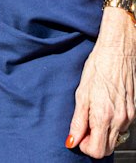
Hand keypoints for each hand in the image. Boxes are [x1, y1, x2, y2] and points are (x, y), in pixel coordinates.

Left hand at [66, 11, 135, 157]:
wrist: (117, 51)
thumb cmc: (98, 67)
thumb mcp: (81, 93)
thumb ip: (78, 120)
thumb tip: (72, 140)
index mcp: (104, 116)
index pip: (97, 151)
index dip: (85, 146)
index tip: (79, 135)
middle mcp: (120, 120)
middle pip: (107, 148)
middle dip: (94, 142)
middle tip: (85, 126)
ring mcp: (129, 117)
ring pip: (116, 139)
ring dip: (103, 133)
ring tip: (95, 112)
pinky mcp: (133, 111)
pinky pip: (122, 128)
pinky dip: (112, 125)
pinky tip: (105, 108)